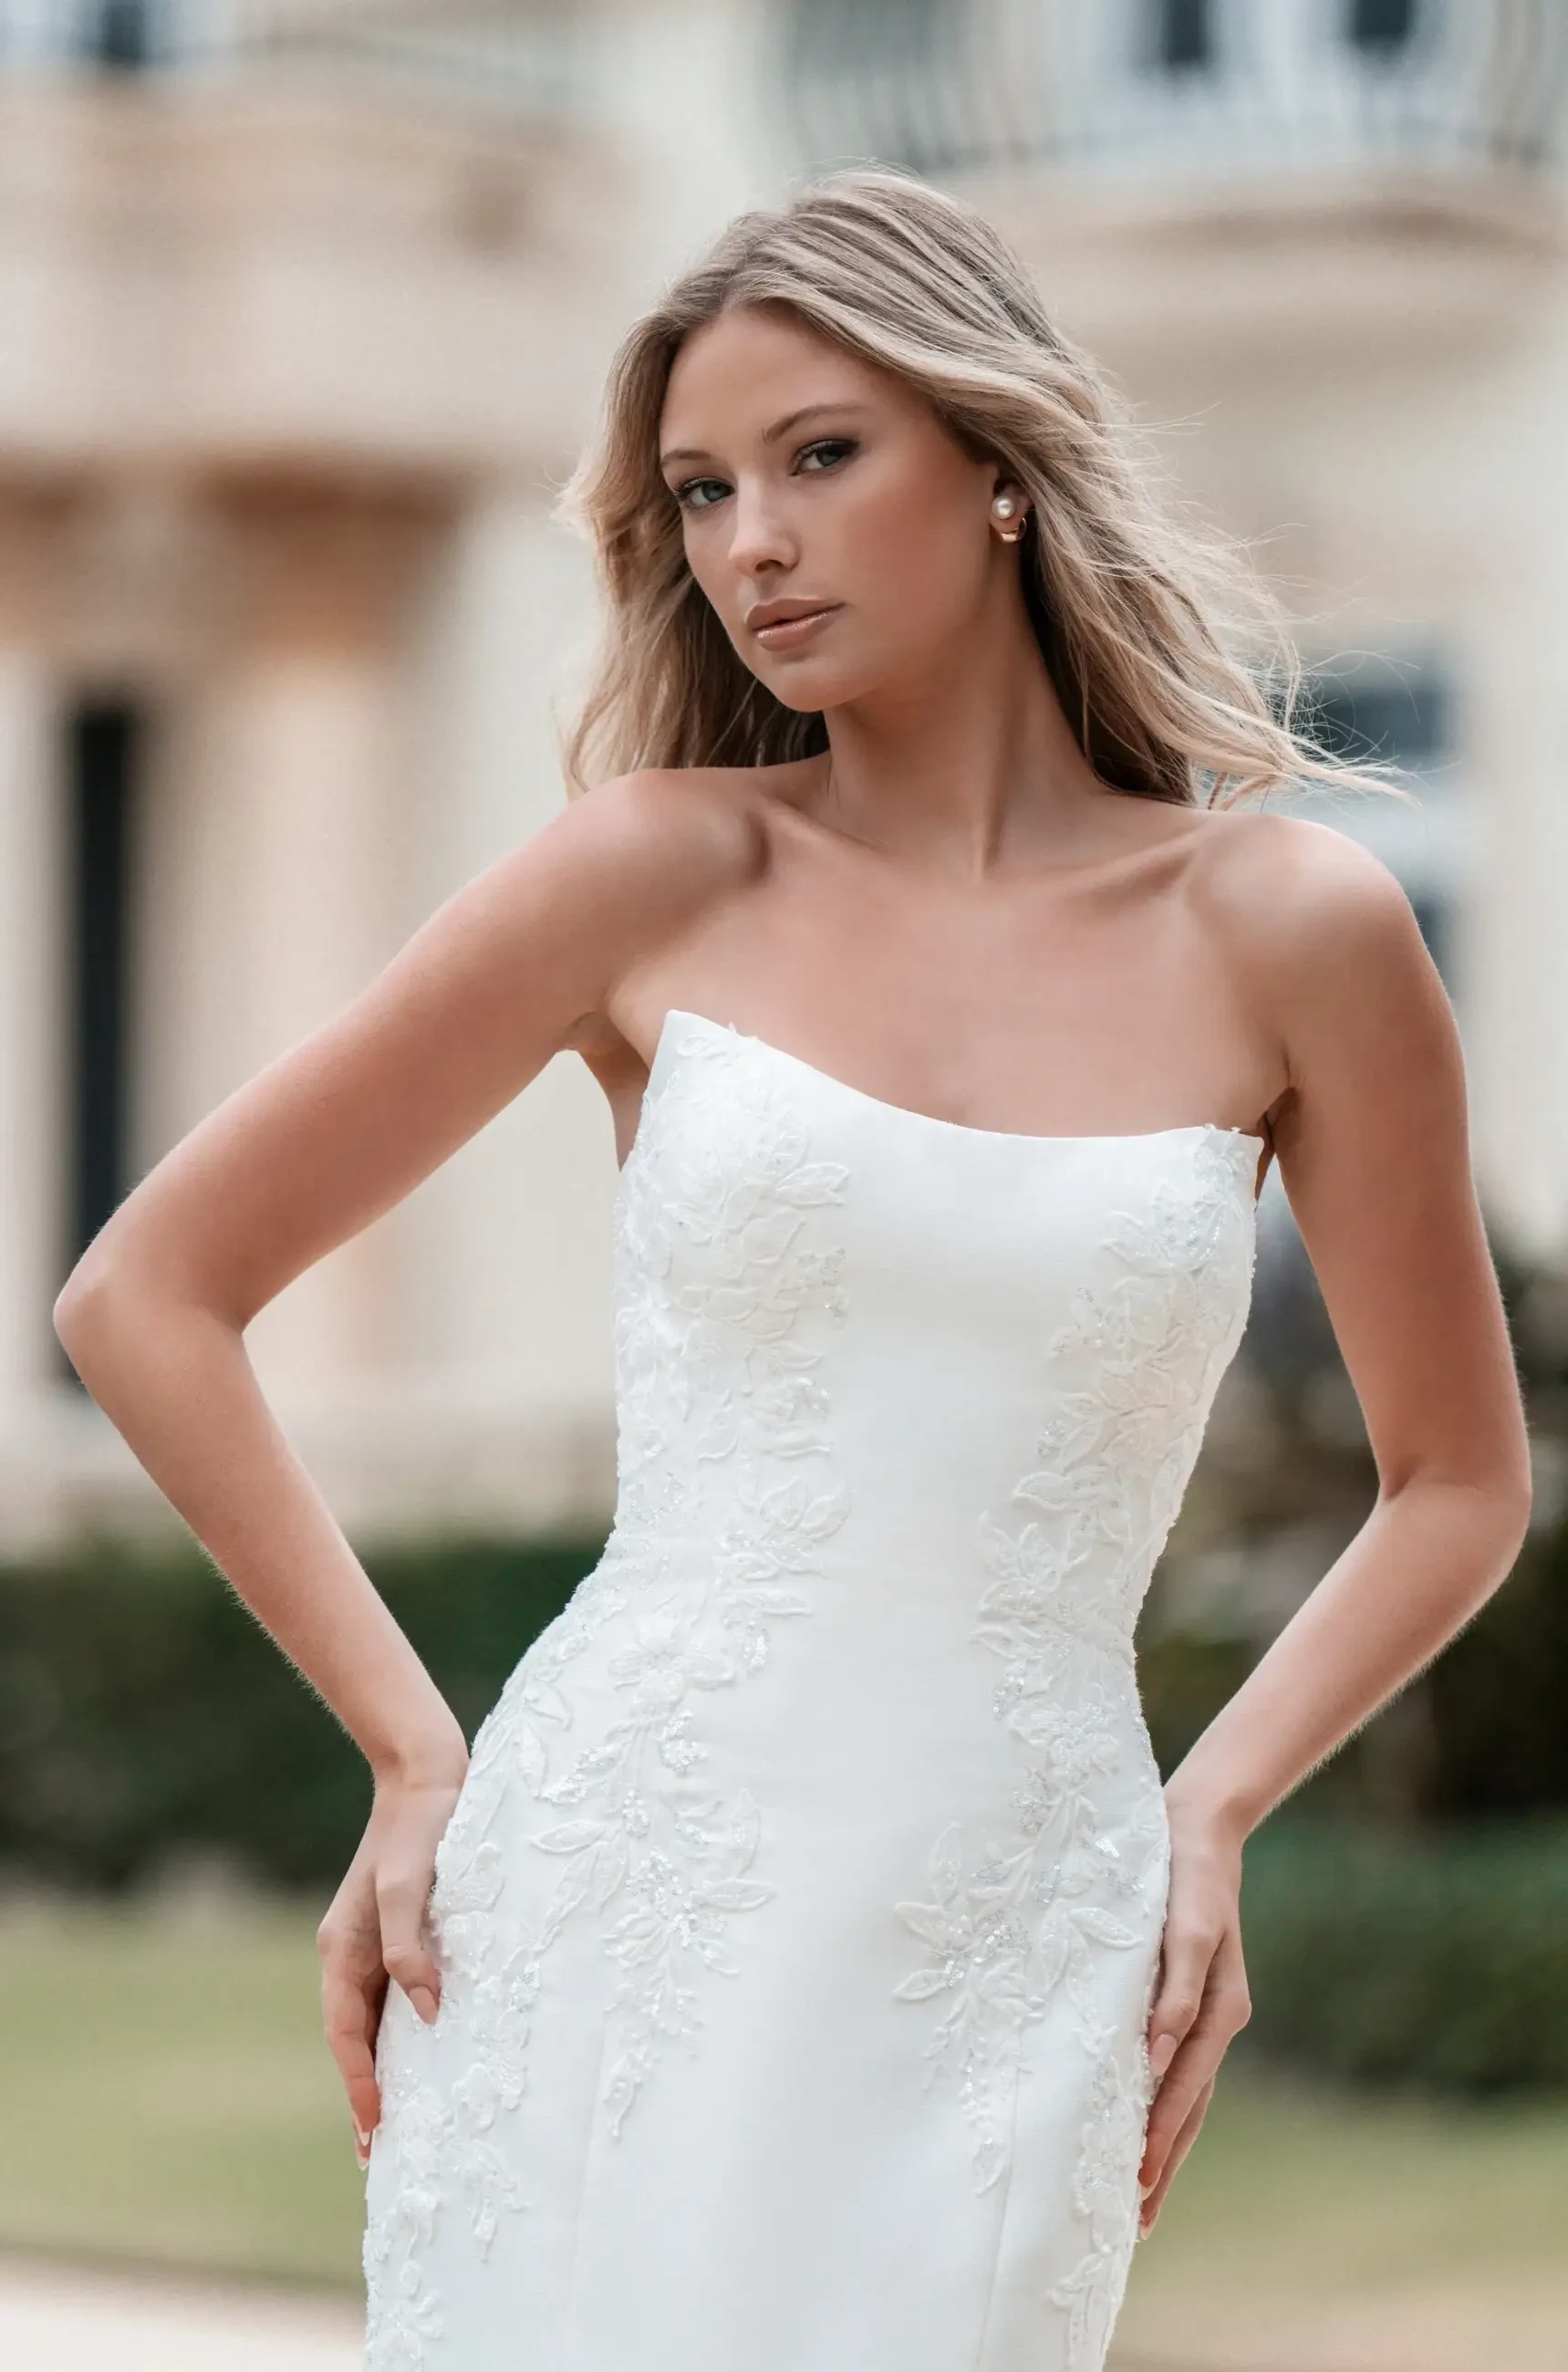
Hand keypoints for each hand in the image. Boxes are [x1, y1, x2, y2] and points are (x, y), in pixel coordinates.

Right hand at [316, 1758, 467, 2167]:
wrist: (426, 1775)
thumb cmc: (422, 1827)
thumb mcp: (412, 1885)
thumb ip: (408, 1949)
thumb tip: (425, 2014)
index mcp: (342, 1948)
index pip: (346, 2035)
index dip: (360, 2085)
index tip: (375, 2131)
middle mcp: (348, 1952)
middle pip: (352, 2038)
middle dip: (363, 2092)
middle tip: (378, 2152)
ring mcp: (369, 1942)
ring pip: (369, 2020)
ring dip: (380, 2068)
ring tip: (397, 2118)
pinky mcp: (395, 1931)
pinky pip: (388, 1996)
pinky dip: (397, 2033)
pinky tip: (419, 2050)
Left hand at [1137, 1795, 1251, 2235]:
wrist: (1198, 1826)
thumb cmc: (1185, 1871)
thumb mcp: (1186, 1923)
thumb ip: (1176, 1988)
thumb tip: (1158, 2054)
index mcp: (1220, 2009)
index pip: (1183, 2092)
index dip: (1160, 2141)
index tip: (1137, 2186)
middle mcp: (1218, 2019)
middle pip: (1189, 2107)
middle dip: (1164, 2163)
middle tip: (1137, 2223)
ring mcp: (1207, 2012)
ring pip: (1186, 2094)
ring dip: (1165, 2144)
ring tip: (1142, 2193)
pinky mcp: (1191, 1997)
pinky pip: (1179, 2064)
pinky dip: (1164, 2101)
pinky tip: (1143, 2118)